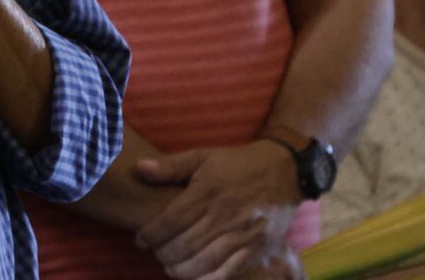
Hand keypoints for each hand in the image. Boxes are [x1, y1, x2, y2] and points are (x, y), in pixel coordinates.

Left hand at [134, 142, 300, 278]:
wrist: (285, 170)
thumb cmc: (237, 163)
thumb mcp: (203, 156)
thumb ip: (170, 166)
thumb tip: (138, 169)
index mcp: (208, 190)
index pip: (172, 219)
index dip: (152, 234)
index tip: (140, 240)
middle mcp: (226, 214)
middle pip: (187, 244)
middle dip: (165, 254)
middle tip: (155, 254)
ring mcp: (244, 234)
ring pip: (207, 261)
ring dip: (183, 270)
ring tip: (170, 268)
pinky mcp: (259, 247)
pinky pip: (231, 270)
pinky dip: (210, 278)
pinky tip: (196, 277)